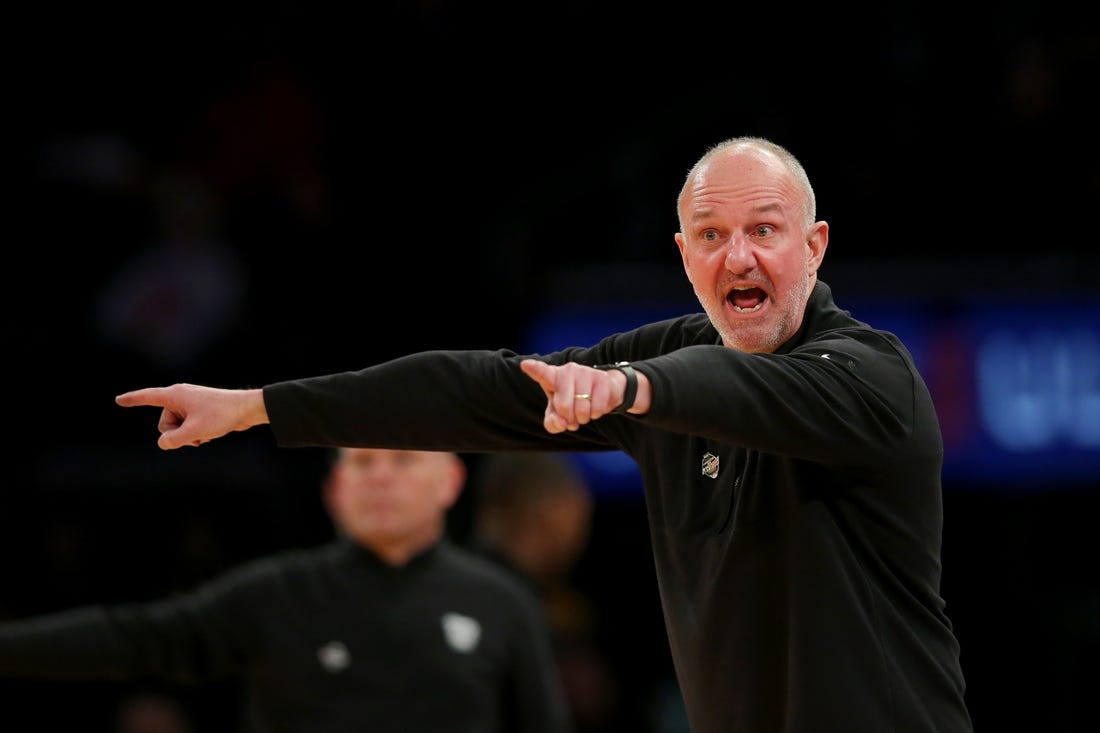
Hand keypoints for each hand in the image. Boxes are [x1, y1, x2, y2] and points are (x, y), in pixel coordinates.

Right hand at [115, 384, 267, 449]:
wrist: (247, 410)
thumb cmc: (222, 415)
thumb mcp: (194, 431)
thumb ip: (173, 440)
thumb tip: (163, 443)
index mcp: (175, 395)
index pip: (148, 397)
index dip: (132, 399)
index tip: (118, 400)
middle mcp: (180, 397)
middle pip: (163, 424)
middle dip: (176, 434)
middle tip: (196, 432)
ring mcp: (190, 405)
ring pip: (176, 429)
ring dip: (189, 436)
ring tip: (206, 432)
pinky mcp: (198, 412)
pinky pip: (188, 429)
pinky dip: (196, 434)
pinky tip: (210, 432)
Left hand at [520, 359, 623, 433]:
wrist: (602, 392)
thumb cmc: (573, 402)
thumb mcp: (557, 415)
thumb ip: (552, 423)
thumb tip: (562, 423)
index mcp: (552, 377)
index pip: (542, 373)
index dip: (534, 369)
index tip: (525, 365)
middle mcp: (568, 370)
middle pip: (563, 406)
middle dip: (569, 418)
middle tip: (573, 415)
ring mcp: (585, 372)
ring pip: (581, 409)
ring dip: (583, 418)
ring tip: (584, 411)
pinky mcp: (602, 378)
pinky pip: (597, 408)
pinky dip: (596, 414)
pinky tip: (596, 406)